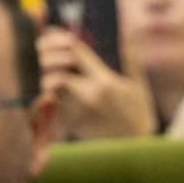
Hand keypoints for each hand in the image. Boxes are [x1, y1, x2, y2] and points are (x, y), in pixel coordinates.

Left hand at [37, 27, 154, 139]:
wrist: (135, 152)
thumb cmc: (139, 116)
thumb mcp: (138, 85)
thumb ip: (129, 57)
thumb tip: (125, 30)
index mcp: (105, 82)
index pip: (74, 50)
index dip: (59, 36)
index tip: (53, 31)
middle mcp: (88, 95)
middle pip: (54, 66)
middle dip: (46, 54)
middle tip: (44, 51)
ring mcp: (77, 111)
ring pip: (49, 84)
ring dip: (46, 74)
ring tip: (49, 69)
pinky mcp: (70, 124)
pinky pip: (51, 103)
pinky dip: (47, 92)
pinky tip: (51, 87)